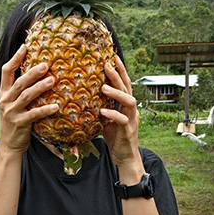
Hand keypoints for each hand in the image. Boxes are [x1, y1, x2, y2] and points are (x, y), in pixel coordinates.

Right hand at [0, 44, 58, 154]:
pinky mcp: (19, 123)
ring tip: (52, 80)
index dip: (15, 58)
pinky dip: (45, 110)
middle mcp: (5, 100)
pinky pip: (33, 114)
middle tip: (45, 64)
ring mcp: (11, 112)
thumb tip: (36, 74)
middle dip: (32, 72)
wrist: (9, 144)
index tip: (25, 46)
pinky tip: (56, 106)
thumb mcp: (12, 104)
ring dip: (39, 87)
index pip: (6, 71)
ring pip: (26, 96)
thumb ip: (20, 91)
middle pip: (18, 82)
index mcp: (3, 93)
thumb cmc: (16, 121)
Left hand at [100, 56, 142, 174]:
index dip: (120, 71)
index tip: (112, 57)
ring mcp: (131, 120)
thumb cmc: (115, 136)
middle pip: (128, 88)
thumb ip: (99, 107)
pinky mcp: (127, 131)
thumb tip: (82, 96)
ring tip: (104, 87)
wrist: (125, 157)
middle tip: (107, 64)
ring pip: (129, 102)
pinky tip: (102, 112)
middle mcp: (131, 110)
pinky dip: (113, 115)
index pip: (125, 84)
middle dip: (118, 75)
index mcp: (126, 105)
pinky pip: (122, 120)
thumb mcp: (105, 119)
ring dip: (117, 93)